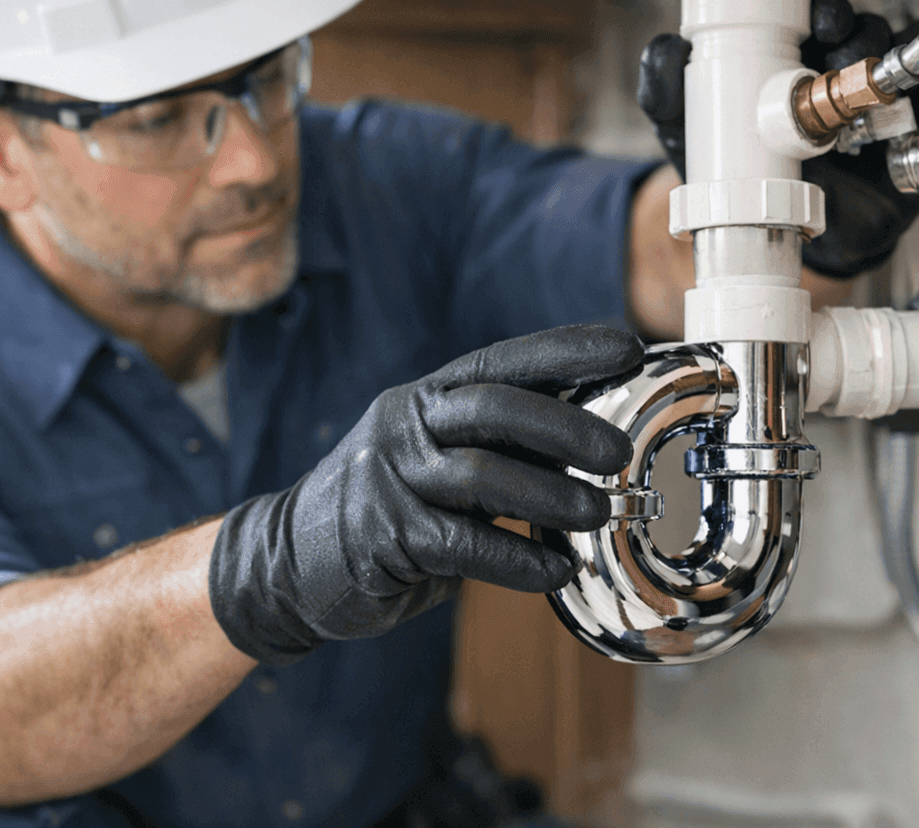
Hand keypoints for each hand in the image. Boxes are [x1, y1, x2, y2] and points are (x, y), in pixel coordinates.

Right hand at [208, 325, 642, 664]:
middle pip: (494, 406)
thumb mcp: (443, 463)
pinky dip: (518, 558)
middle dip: (566, 426)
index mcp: (428, 397)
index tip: (629, 347)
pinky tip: (554, 571)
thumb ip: (501, 449)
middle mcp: (406, 424)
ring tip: (597, 516)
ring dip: (551, 497)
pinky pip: (463, 543)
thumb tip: (593, 443)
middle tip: (618, 454)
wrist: (290, 563)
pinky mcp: (383, 534)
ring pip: (481, 473)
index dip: (567, 350)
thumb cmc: (393, 511)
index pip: (504, 361)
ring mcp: (390, 477)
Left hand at [636, 0, 918, 279]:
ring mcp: (880, 117)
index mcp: (797, 62)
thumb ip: (666, 89)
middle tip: (847, 56)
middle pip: (872, 39)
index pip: (824, 18)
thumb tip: (664, 49)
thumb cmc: (730, 173)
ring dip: (907, 82)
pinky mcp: (908, 156)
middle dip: (866, 40)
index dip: (831, 12)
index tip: (824, 21)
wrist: (763, 242)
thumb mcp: (686, 129)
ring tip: (882, 104)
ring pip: (913, 76)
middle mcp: (843, 82)